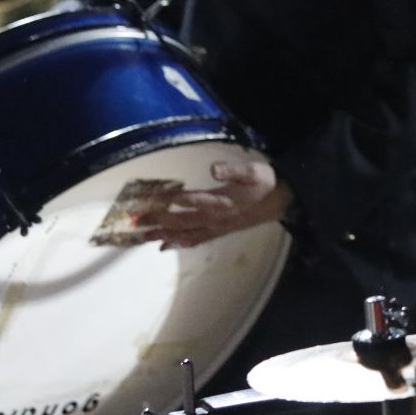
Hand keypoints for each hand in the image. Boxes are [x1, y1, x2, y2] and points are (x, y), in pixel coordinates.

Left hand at [135, 160, 290, 250]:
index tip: (148, 198)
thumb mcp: (253, 171)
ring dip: (163, 234)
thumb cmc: (264, 182)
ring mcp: (217, 227)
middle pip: (182, 220)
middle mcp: (216, 217)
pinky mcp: (219, 232)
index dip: (169, 200)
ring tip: (141, 236)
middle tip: (135, 220)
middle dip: (158, 220)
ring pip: (186, 233)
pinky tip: (165, 246)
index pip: (190, 200)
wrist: (280, 201)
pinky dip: (180, 244)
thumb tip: (213, 168)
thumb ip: (233, 169)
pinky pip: (197, 240)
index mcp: (222, 201)